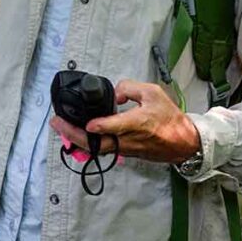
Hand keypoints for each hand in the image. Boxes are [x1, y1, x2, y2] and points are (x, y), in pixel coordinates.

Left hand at [49, 79, 200, 163]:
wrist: (184, 142)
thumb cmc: (170, 118)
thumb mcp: (153, 93)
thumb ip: (131, 88)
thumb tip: (114, 93)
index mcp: (138, 123)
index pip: (117, 126)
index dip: (101, 125)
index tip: (88, 123)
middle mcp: (129, 139)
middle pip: (98, 143)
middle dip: (75, 135)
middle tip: (57, 124)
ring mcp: (125, 149)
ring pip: (97, 149)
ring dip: (77, 140)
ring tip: (60, 127)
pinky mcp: (125, 153)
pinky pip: (102, 150)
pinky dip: (87, 144)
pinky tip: (75, 135)